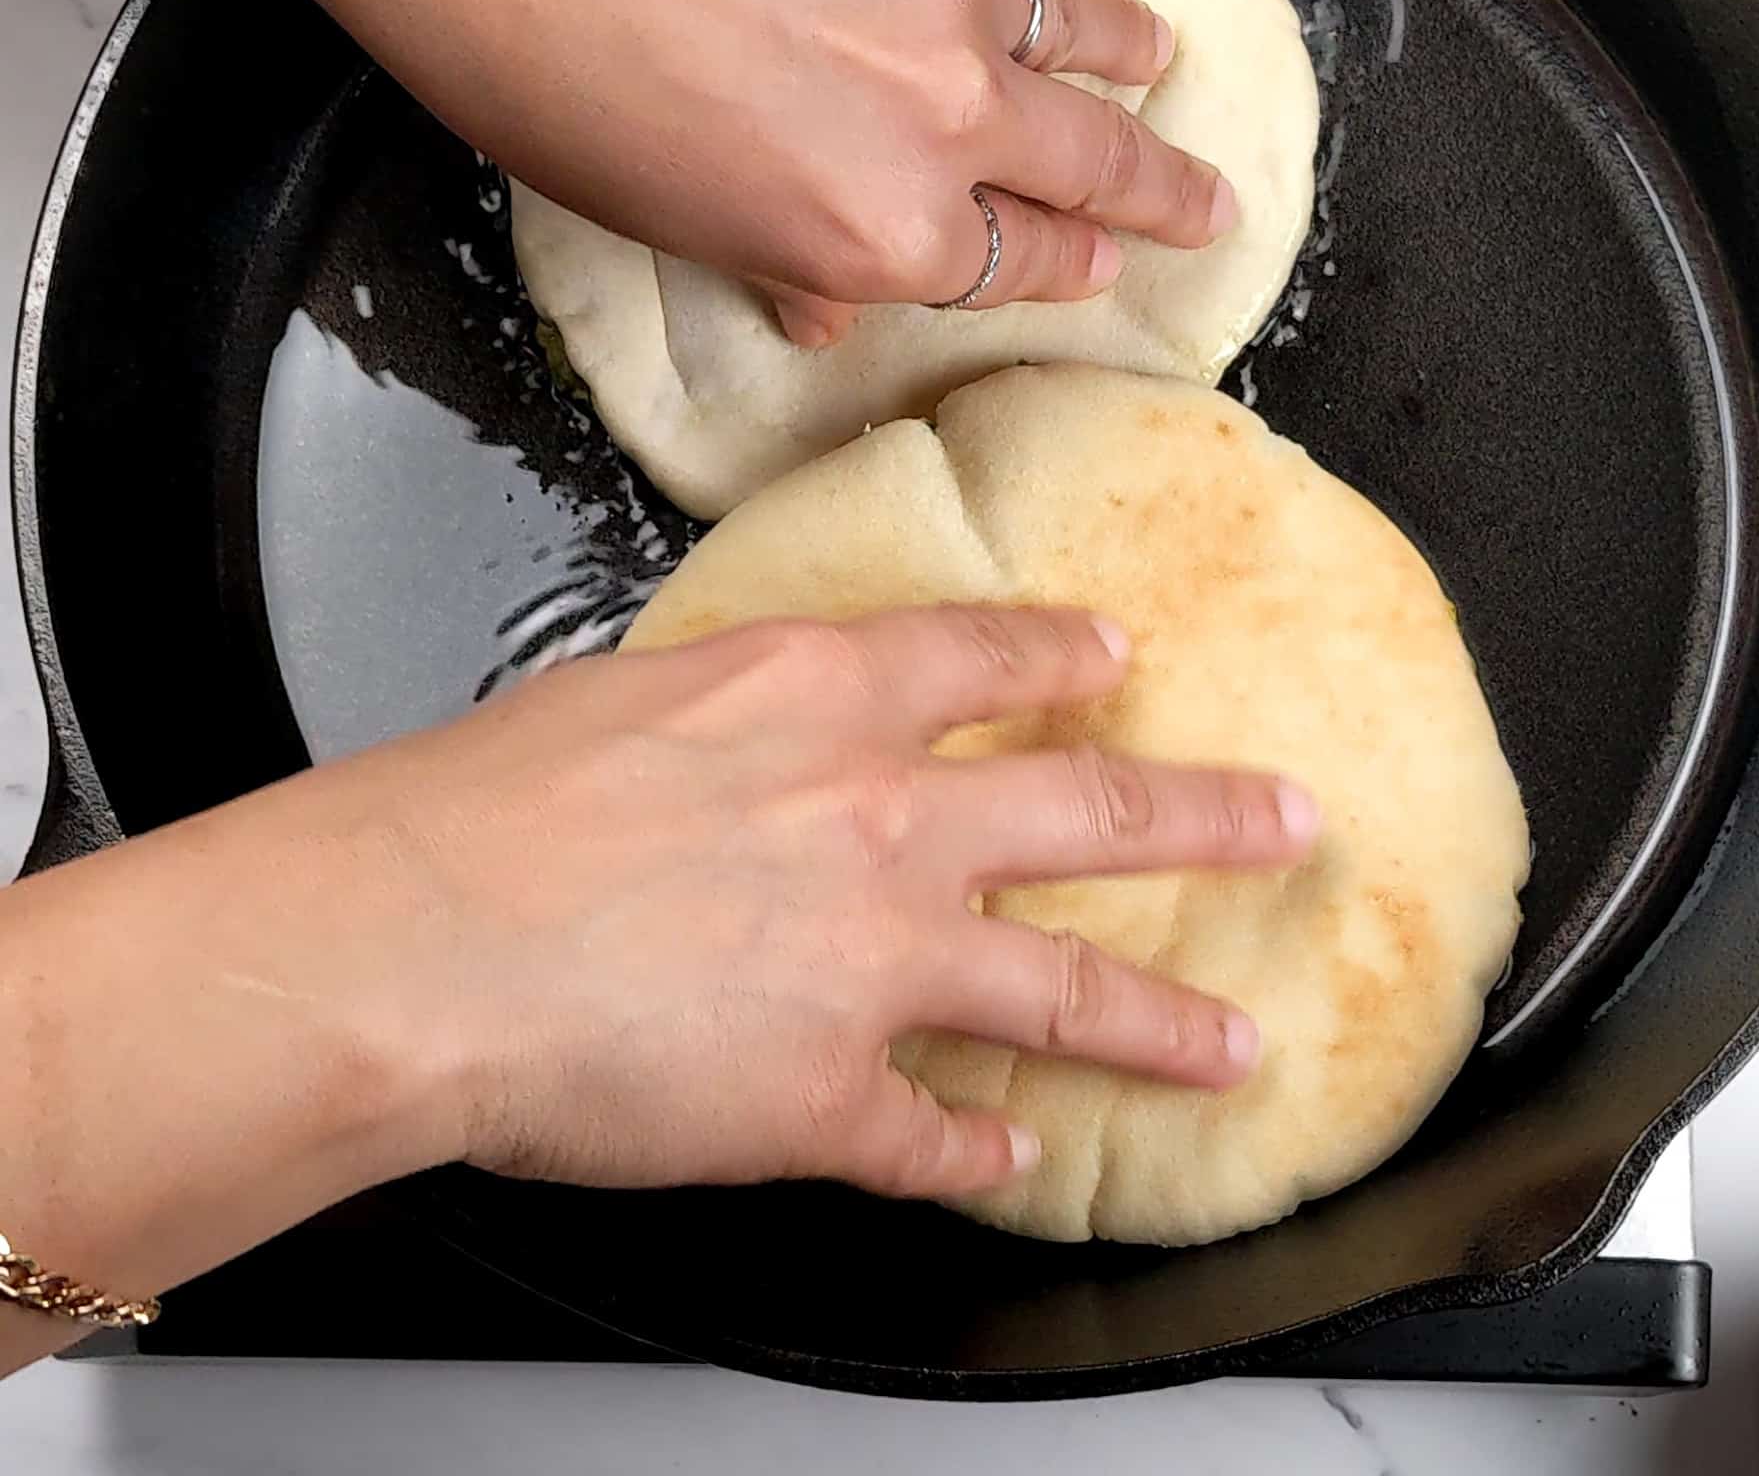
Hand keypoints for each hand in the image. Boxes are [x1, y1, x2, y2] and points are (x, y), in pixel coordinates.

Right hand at [313, 606, 1315, 1199]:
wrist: (413, 938)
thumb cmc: (481, 806)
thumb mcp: (628, 698)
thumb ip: (733, 716)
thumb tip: (757, 738)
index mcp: (826, 701)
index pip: (988, 658)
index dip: (1064, 653)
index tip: (1116, 653)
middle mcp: (886, 820)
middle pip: (1096, 807)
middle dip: (1210, 813)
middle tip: (1290, 819)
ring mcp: (878, 962)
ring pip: (1069, 990)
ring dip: (1163, 1023)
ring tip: (1234, 1044)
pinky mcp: (834, 1095)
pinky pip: (935, 1134)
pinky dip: (977, 1150)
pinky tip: (1010, 1158)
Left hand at [364, 0, 1237, 346]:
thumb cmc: (553, 76)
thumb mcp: (670, 221)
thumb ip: (783, 258)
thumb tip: (827, 298)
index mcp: (879, 237)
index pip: (1013, 265)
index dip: (1064, 267)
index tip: (1095, 264)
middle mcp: (944, 132)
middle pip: (1093, 171)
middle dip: (1160, 197)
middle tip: (1207, 206)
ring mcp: (952, 8)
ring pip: (1086, 48)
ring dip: (1134, 70)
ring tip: (1165, 71)